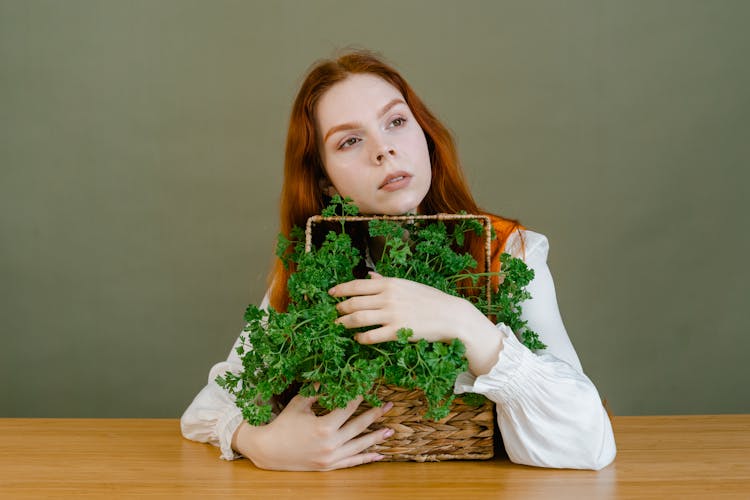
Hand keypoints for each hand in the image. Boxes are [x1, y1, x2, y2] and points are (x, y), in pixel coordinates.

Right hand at [232, 394, 393, 470]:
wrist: (269, 450)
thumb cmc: (283, 424)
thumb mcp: (299, 404)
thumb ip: (316, 391)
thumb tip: (330, 376)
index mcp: (323, 426)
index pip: (348, 408)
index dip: (359, 397)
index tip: (369, 388)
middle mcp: (330, 443)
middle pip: (359, 426)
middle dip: (375, 414)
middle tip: (389, 405)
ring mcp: (331, 457)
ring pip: (359, 446)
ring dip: (376, 437)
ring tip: (390, 430)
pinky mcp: (329, 466)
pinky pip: (351, 462)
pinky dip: (365, 458)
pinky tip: (378, 454)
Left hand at [330, 272, 503, 375]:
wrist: (451, 315)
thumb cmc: (431, 300)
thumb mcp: (408, 285)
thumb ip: (386, 282)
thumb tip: (369, 276)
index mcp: (390, 283)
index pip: (357, 285)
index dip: (340, 289)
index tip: (331, 294)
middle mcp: (388, 297)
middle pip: (354, 302)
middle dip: (340, 308)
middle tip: (334, 313)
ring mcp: (392, 314)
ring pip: (358, 318)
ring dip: (344, 323)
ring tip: (338, 326)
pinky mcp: (397, 331)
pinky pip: (371, 335)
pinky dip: (361, 338)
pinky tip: (358, 339)